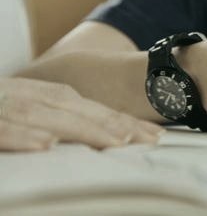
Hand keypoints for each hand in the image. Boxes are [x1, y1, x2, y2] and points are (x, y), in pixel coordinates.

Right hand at [0, 77, 163, 151]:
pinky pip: (1, 126)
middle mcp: (26, 96)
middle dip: (114, 123)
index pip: (89, 108)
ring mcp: (2, 105)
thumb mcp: (26, 111)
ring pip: (44, 115)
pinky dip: (22, 134)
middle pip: (76, 108)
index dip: (122, 120)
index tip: (156, 136)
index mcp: (40, 96)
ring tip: (115, 141)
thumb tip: (87, 139)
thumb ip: (56, 119)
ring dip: (81, 127)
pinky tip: (45, 144)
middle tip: (148, 139)